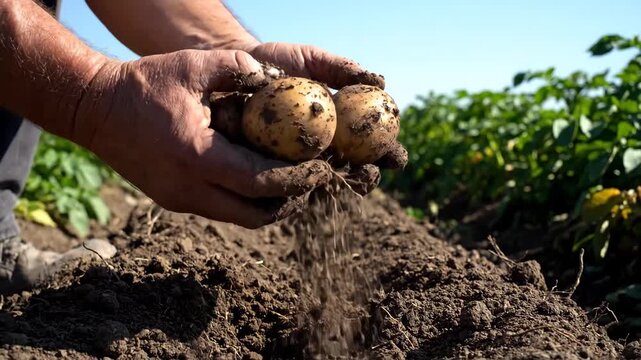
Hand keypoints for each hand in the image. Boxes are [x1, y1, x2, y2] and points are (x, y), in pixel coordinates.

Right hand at [72, 49, 330, 228]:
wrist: (93, 109)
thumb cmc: (142, 85)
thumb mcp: (191, 66)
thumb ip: (238, 67)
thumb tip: (277, 78)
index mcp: (196, 156)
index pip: (259, 182)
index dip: (295, 180)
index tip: (320, 170)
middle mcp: (188, 188)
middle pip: (254, 215)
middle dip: (287, 202)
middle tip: (309, 182)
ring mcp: (179, 199)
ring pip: (237, 217)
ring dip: (266, 205)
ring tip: (289, 182)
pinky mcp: (173, 200)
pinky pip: (220, 208)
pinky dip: (244, 199)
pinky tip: (256, 177)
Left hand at [248, 42, 407, 192]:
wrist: (235, 69)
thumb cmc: (279, 62)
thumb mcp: (312, 60)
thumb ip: (342, 70)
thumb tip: (381, 82)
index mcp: (343, 126)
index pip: (374, 144)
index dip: (389, 154)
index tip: (397, 157)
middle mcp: (324, 148)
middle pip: (354, 170)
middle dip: (367, 178)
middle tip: (370, 173)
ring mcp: (298, 161)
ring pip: (322, 182)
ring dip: (334, 186)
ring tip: (342, 181)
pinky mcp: (270, 169)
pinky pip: (286, 183)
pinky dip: (297, 186)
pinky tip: (303, 186)